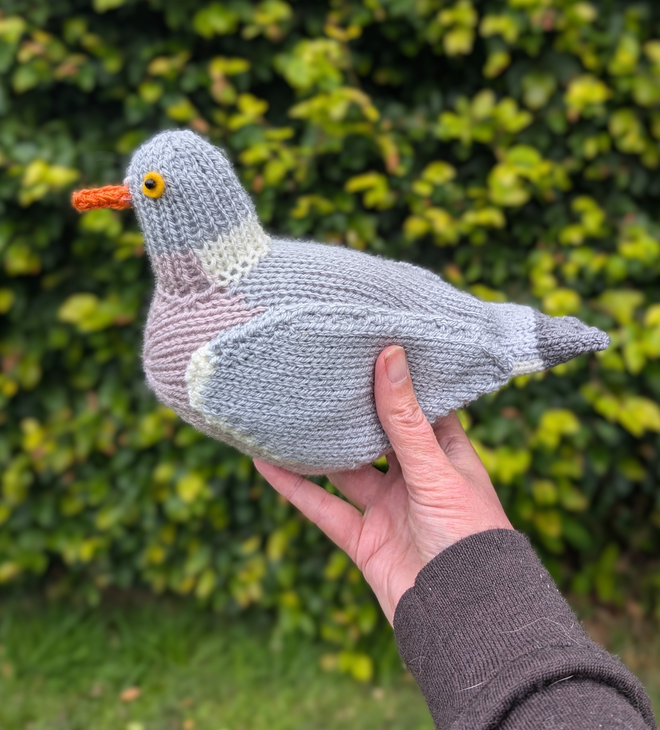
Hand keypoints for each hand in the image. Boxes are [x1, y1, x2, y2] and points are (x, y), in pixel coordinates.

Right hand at [254, 346, 512, 623]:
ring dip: (317, 448)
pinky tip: (266, 463)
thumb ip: (405, 418)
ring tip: (286, 411)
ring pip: (345, 470)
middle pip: (377, 437)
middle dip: (351, 411)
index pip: (421, 408)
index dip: (399, 381)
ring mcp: (388, 509)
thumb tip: (390, 356)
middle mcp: (416, 479)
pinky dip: (295, 487)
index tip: (371, 346)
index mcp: (446, 456)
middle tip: (321, 371)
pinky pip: (324, 508)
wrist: (464, 615)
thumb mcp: (436, 469)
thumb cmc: (470, 535)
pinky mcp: (363, 540)